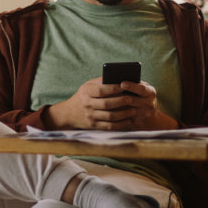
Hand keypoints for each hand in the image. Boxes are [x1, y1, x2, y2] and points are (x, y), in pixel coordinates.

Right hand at [44, 77, 178, 130]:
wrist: (67, 116)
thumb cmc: (82, 97)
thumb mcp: (89, 86)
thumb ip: (104, 82)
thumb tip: (123, 80)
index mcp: (88, 91)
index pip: (107, 88)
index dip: (120, 87)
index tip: (131, 85)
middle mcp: (89, 104)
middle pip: (112, 103)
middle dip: (127, 101)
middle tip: (140, 99)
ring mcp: (92, 118)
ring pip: (113, 116)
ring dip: (128, 113)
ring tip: (139, 110)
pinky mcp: (95, 127)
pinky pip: (112, 126)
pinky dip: (123, 123)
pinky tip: (132, 120)